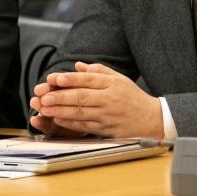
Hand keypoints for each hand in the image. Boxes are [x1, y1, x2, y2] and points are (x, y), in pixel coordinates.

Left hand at [28, 62, 163, 137]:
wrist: (152, 120)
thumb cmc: (132, 97)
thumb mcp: (119, 79)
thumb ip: (98, 71)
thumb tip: (77, 66)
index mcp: (112, 84)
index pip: (88, 80)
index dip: (70, 79)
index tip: (55, 78)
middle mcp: (109, 99)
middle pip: (81, 97)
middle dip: (60, 97)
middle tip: (43, 96)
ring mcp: (107, 116)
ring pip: (80, 113)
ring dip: (60, 111)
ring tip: (45, 108)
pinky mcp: (106, 129)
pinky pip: (85, 126)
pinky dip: (70, 123)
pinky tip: (58, 120)